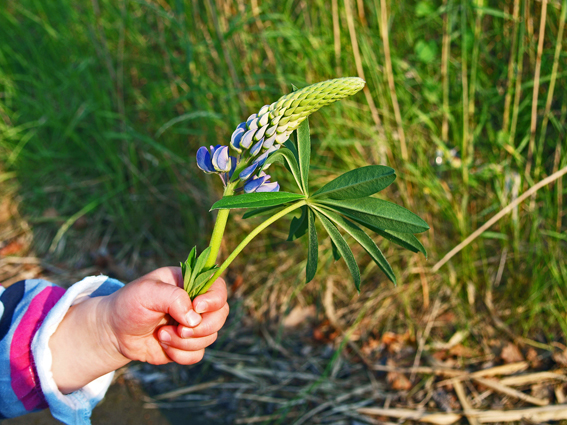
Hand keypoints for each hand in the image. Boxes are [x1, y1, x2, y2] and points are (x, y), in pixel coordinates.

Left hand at [49, 267, 228, 392]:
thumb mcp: (146, 292)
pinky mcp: (187, 345)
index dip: (214, 300)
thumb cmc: (129, 305)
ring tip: (160, 334)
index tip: (197, 307)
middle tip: (178, 329)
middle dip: (200, 327)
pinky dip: (180, 354)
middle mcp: (196, 304)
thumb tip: (195, 319)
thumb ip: (173, 298)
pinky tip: (162, 345)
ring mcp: (193, 325)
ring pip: (210, 337)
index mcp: (190, 283)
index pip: (218, 288)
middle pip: (221, 315)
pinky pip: (197, 355)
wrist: (114, 332)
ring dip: (183, 341)